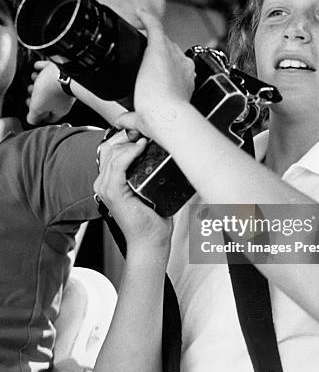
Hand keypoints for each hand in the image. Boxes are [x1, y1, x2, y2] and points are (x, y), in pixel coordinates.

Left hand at [26, 60, 74, 124]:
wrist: (64, 71)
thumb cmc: (52, 90)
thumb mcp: (38, 107)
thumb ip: (33, 117)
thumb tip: (32, 121)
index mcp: (59, 110)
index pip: (50, 118)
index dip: (39, 115)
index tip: (32, 110)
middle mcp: (63, 98)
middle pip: (47, 100)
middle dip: (36, 96)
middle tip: (31, 92)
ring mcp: (63, 85)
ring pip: (48, 85)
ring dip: (38, 81)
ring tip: (34, 78)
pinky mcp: (61, 72)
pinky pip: (49, 71)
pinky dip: (42, 69)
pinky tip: (38, 68)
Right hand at [93, 130, 171, 254]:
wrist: (150, 241)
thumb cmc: (151, 218)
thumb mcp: (149, 187)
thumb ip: (148, 169)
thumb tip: (162, 149)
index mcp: (109, 180)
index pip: (110, 148)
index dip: (125, 136)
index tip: (143, 131)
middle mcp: (103, 183)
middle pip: (110, 147)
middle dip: (128, 136)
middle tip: (146, 133)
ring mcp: (106, 188)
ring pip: (114, 153)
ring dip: (131, 143)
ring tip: (147, 141)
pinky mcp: (113, 192)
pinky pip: (117, 165)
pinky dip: (129, 153)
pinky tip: (141, 148)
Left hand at [116, 10, 194, 140]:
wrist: (167, 117)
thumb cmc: (163, 121)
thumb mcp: (146, 121)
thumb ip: (132, 120)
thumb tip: (121, 122)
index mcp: (184, 82)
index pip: (174, 67)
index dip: (164, 66)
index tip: (153, 70)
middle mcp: (182, 66)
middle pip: (169, 51)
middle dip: (158, 53)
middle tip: (143, 56)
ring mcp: (172, 56)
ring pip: (162, 40)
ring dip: (150, 36)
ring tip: (137, 32)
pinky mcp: (160, 48)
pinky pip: (155, 26)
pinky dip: (147, 18)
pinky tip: (139, 12)